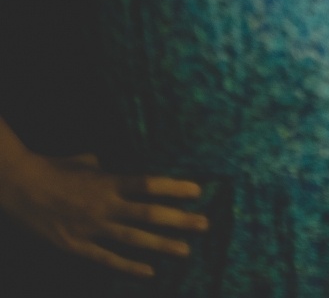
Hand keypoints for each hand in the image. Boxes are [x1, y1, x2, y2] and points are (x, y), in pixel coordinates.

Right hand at [0, 152, 206, 277]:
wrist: (19, 186)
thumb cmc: (54, 169)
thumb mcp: (85, 162)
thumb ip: (106, 169)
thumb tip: (113, 169)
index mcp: (109, 181)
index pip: (149, 184)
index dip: (174, 187)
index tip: (198, 191)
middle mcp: (104, 205)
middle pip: (149, 214)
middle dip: (179, 220)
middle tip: (205, 224)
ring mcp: (91, 227)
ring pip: (133, 239)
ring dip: (162, 245)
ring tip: (186, 250)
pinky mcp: (76, 245)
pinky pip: (106, 258)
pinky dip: (129, 266)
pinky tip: (150, 271)